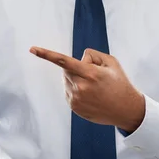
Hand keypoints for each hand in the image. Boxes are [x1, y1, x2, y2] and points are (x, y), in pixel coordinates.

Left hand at [30, 46, 144, 129]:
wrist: (126, 109)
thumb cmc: (119, 83)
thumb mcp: (111, 62)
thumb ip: (92, 55)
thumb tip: (77, 60)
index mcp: (89, 73)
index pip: (63, 61)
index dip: (46, 54)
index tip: (32, 49)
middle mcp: (80, 87)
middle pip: (66, 70)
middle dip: (76, 68)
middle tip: (94, 75)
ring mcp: (76, 99)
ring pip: (67, 81)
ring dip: (76, 79)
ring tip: (95, 88)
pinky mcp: (74, 107)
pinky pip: (68, 91)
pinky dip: (76, 90)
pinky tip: (91, 95)